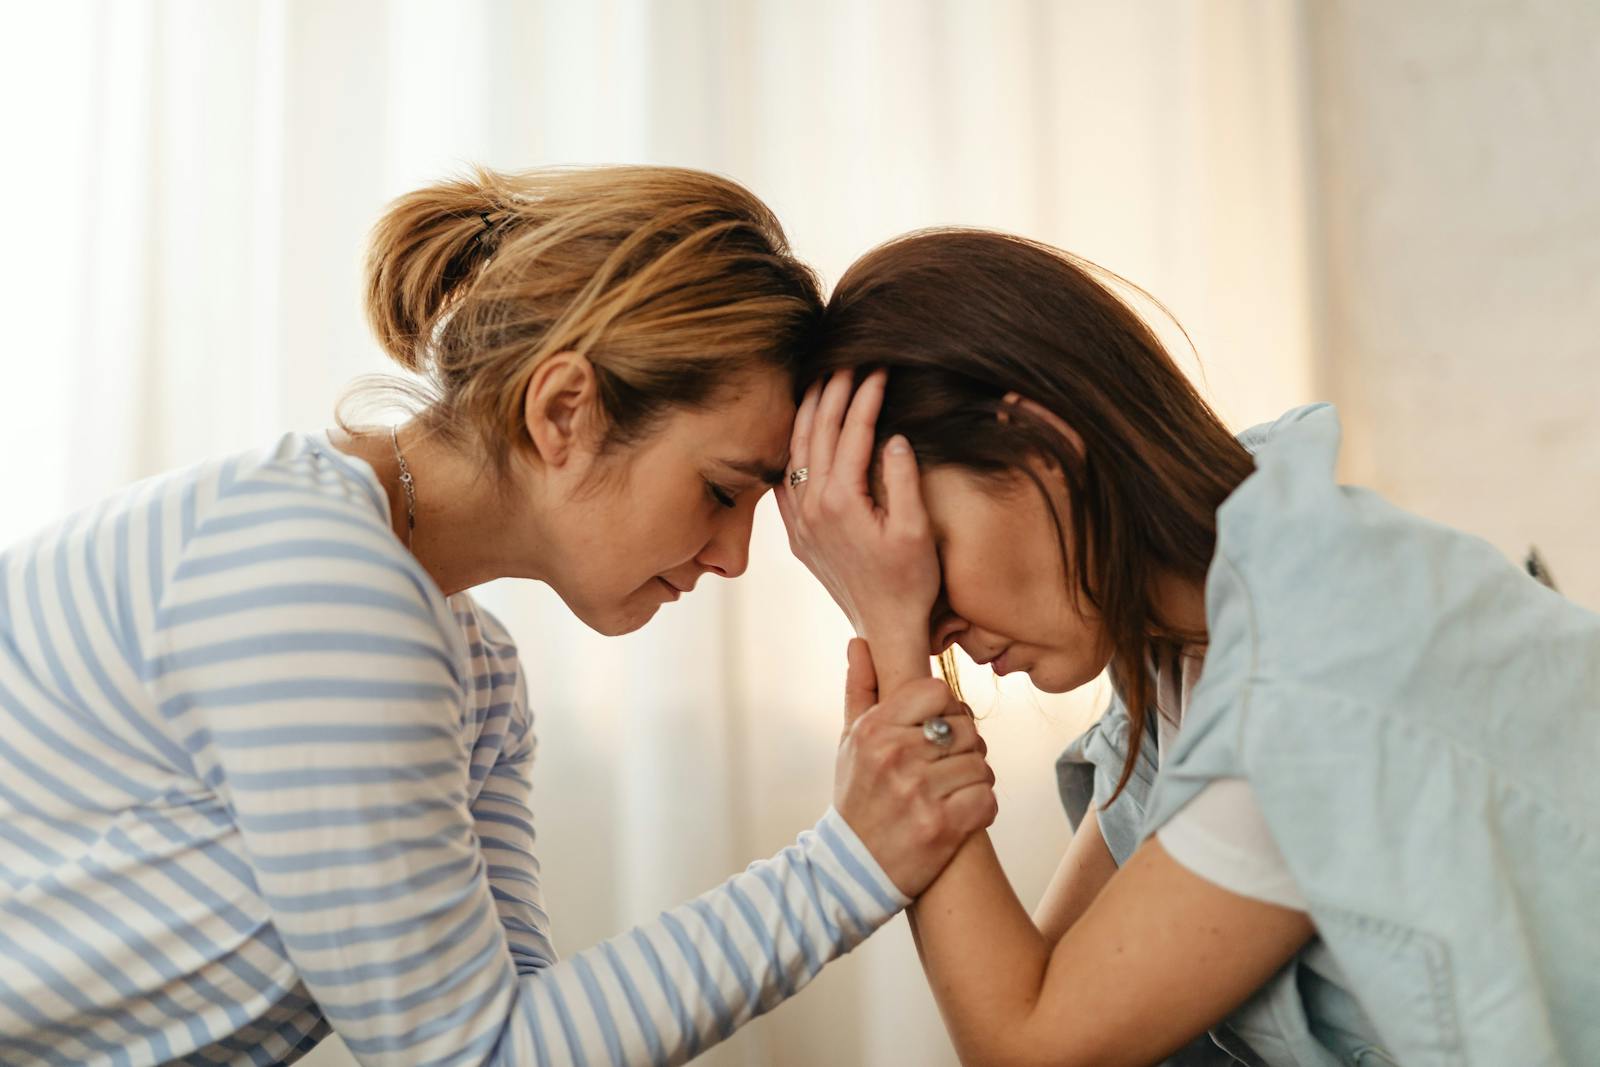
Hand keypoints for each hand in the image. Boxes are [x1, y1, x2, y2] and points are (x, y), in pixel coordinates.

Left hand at [779, 370, 940, 673]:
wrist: (886, 627)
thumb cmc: (910, 582)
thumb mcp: (916, 531)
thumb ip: (903, 480)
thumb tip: (893, 437)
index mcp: (841, 502)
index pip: (852, 432)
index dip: (866, 396)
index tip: (878, 367)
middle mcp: (812, 508)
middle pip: (818, 434)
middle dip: (832, 391)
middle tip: (847, 359)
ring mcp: (800, 521)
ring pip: (796, 452)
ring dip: (809, 413)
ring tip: (821, 380)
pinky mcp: (797, 533)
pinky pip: (786, 481)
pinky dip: (793, 448)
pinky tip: (801, 431)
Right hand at [833, 638, 997, 897]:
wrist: (851, 870)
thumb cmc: (856, 799)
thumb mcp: (849, 741)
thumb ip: (860, 689)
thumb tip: (859, 641)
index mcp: (876, 729)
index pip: (939, 692)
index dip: (947, 711)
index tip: (936, 733)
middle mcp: (896, 756)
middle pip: (967, 728)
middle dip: (964, 749)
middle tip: (945, 769)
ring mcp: (920, 792)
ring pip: (981, 764)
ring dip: (974, 781)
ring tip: (949, 794)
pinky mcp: (943, 827)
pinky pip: (988, 799)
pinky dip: (981, 808)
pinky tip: (958, 815)